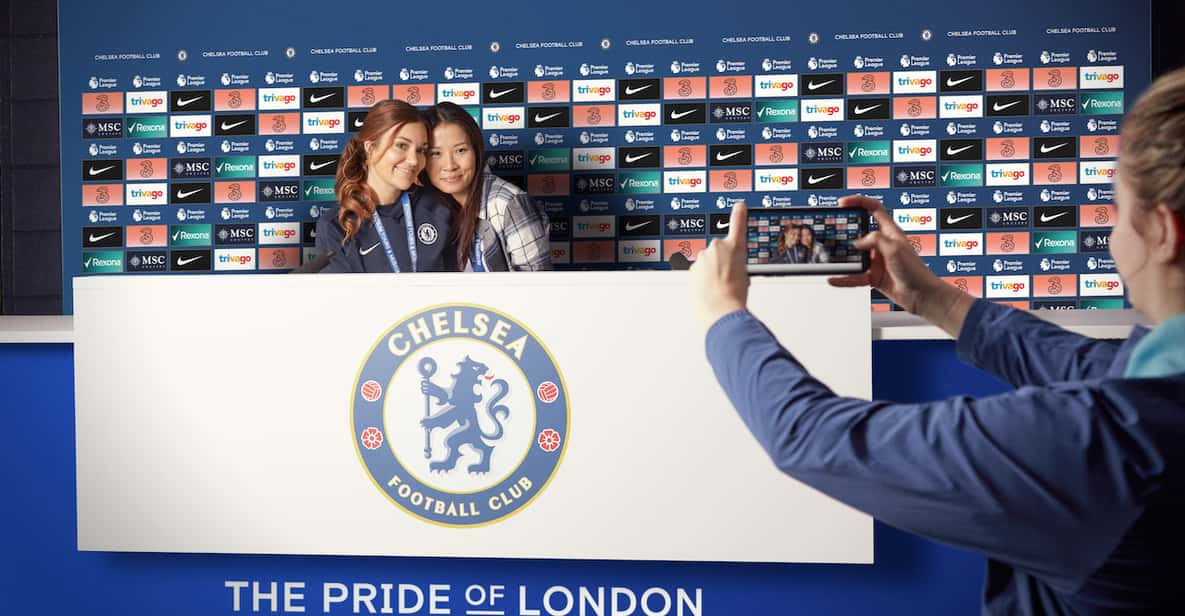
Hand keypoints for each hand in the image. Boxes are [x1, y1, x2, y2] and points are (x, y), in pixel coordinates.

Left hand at [690, 201, 748, 328]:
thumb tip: (726, 267)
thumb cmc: (735, 295)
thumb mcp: (744, 275)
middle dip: (722, 261)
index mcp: (735, 247)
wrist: (720, 309)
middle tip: (728, 277)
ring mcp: (703, 257)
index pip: (738, 224)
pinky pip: (698, 271)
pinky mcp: (692, 268)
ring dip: (711, 271)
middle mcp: (717, 248)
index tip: (739, 206)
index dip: (739, 214)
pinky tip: (709, 290)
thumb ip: (734, 264)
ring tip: (719, 286)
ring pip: (707, 262)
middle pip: (719, 251)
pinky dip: (702, 279)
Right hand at [829, 195, 972, 331]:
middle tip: (832, 232)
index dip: (858, 202)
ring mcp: (878, 261)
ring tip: (831, 257)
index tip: (843, 203)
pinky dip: (845, 278)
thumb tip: (857, 242)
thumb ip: (874, 240)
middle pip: (860, 233)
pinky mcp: (874, 276)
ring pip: (855, 256)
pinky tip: (835, 279)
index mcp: (890, 232)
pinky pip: (855, 276)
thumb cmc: (916, 271)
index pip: (874, 209)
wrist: (922, 296)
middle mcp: (883, 244)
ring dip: (843, 257)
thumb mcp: (894, 248)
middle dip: (845, 232)